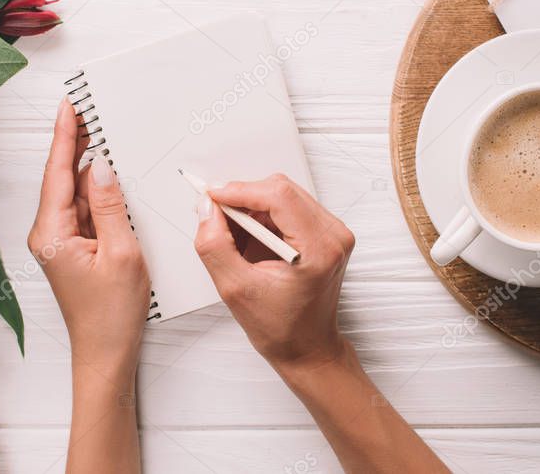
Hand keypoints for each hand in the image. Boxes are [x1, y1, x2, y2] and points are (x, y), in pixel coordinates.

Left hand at [28, 99, 150, 376]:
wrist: (105, 353)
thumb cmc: (111, 314)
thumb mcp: (121, 253)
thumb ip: (110, 205)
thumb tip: (101, 166)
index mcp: (52, 233)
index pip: (56, 172)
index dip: (64, 136)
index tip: (68, 105)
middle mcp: (48, 233)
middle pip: (62, 177)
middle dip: (75, 142)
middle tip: (87, 107)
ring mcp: (59, 240)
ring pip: (74, 192)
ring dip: (87, 165)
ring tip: (101, 130)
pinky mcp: (72, 247)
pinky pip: (84, 209)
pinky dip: (96, 190)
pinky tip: (110, 174)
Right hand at [193, 174, 354, 372]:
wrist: (308, 348)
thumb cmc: (283, 329)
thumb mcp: (235, 290)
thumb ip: (215, 245)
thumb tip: (206, 209)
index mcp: (319, 249)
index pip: (278, 196)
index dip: (240, 191)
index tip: (212, 197)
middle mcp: (333, 236)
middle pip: (280, 190)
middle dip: (243, 198)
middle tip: (216, 217)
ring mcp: (332, 233)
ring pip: (283, 195)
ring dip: (252, 208)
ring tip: (235, 237)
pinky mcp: (325, 234)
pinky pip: (289, 207)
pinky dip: (263, 216)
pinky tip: (251, 240)